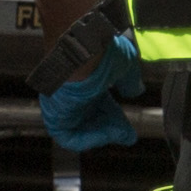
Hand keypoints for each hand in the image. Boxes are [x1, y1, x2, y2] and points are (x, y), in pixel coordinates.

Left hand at [39, 27, 144, 154]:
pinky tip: (106, 136)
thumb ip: (130, 80)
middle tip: (127, 135)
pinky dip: (88, 140)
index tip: (129, 129)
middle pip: (92, 118)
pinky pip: (69, 137)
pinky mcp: (54, 116)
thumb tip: (135, 91)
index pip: (100, 104)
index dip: (116, 117)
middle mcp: (73, 93)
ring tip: (119, 134)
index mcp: (86, 80)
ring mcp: (63, 105)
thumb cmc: (102, 53)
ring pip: (82, 128)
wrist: (82, 50)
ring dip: (102, 134)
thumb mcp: (125, 65)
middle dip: (111, 128)